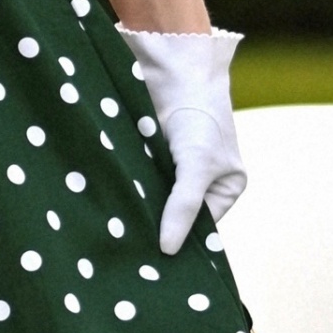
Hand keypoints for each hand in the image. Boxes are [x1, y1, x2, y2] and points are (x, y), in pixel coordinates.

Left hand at [115, 25, 247, 254]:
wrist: (175, 69)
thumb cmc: (199, 117)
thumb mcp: (196, 165)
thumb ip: (183, 206)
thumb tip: (168, 250)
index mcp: (224, 190)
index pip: (201, 228)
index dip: (180, 241)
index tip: (153, 262)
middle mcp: (200, 184)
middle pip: (175, 217)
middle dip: (156, 228)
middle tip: (130, 255)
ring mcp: (171, 170)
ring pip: (152, 202)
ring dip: (137, 209)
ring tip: (116, 234)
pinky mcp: (146, 158)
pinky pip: (135, 183)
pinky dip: (125, 190)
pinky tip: (108, 207)